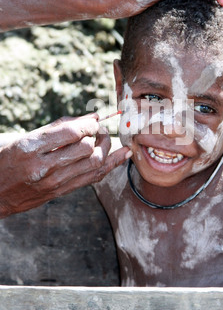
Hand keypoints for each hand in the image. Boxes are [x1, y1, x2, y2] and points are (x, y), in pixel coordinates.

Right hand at [0, 115, 130, 217]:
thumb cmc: (6, 160)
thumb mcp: (23, 138)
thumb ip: (57, 127)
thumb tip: (91, 117)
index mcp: (30, 149)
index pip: (70, 133)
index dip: (88, 124)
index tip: (93, 119)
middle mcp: (44, 168)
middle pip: (86, 149)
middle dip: (99, 135)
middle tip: (98, 129)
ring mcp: (54, 183)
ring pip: (94, 164)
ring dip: (106, 148)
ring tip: (104, 139)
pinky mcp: (61, 192)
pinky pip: (93, 178)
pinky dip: (111, 165)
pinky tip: (123, 154)